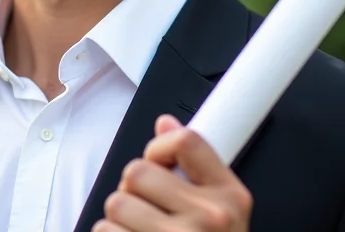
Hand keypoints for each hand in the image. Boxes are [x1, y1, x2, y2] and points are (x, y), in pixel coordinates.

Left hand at [95, 114, 251, 231]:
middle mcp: (207, 220)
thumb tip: (166, 122)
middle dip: (134, 190)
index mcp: (229, 200)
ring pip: (116, 205)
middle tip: (148, 211)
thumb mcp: (227, 213)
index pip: (187, 141)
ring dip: (119, 221)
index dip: (160, 145)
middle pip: (137, 172)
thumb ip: (198, 168)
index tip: (158, 161)